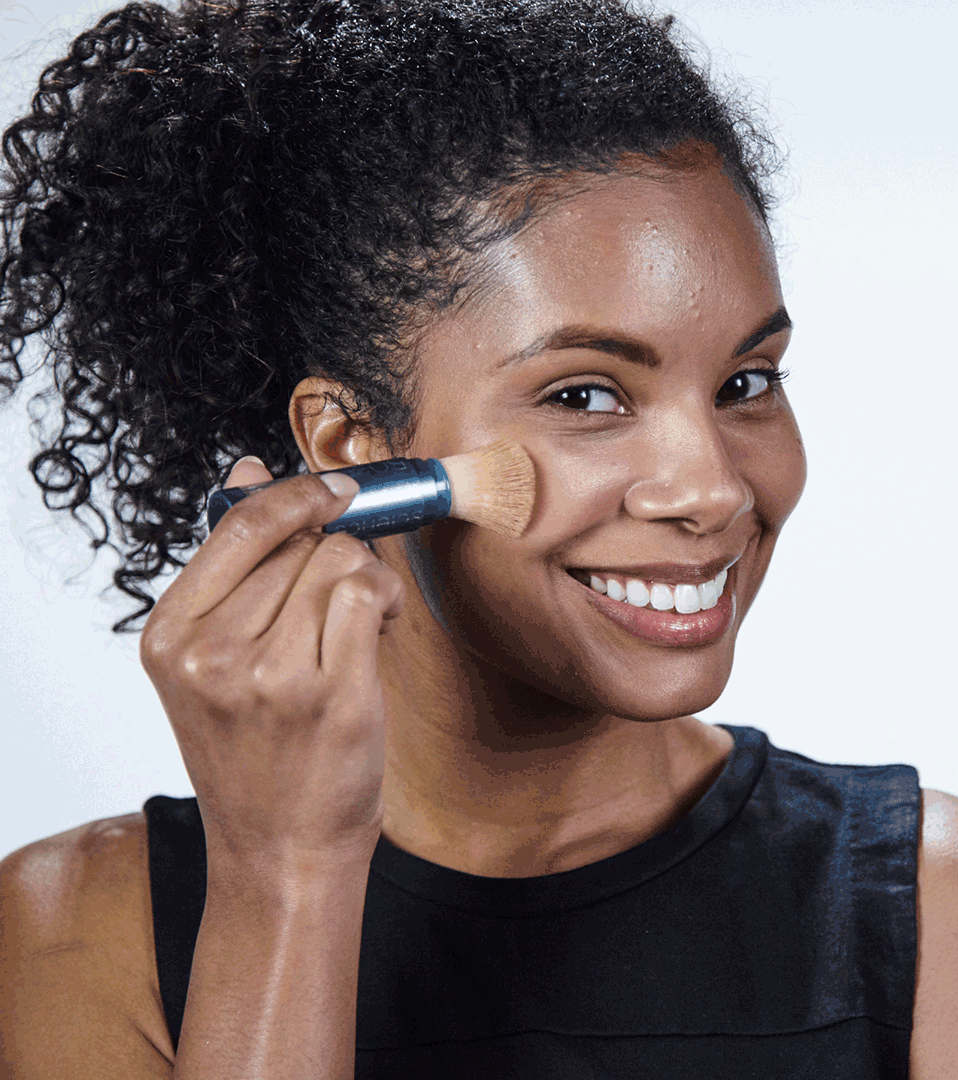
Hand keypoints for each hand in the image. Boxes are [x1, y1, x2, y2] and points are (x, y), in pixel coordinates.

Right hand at [140, 456, 404, 877]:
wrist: (279, 851)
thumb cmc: (254, 752)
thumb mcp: (213, 661)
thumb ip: (234, 566)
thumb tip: (249, 469)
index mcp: (170, 635)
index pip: (240, 523)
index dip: (297, 494)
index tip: (333, 489)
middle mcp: (211, 654)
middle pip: (301, 539)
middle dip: (334, 554)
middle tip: (336, 602)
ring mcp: (272, 675)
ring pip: (342, 560)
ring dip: (364, 580)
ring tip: (354, 627)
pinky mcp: (333, 694)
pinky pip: (369, 593)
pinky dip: (384, 601)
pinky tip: (377, 631)